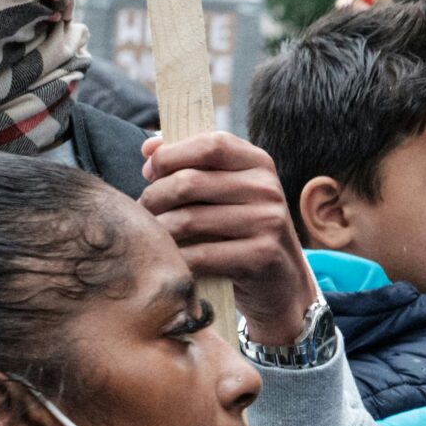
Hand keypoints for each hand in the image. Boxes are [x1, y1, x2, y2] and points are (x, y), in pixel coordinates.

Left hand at [139, 132, 318, 346]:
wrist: (281, 280)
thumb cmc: (240, 229)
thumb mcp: (226, 190)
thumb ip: (191, 164)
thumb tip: (149, 146)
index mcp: (258, 163)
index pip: (209, 145)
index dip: (171, 155)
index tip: (151, 172)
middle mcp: (267, 188)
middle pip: (189, 182)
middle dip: (154, 197)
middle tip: (145, 211)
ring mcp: (267, 221)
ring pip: (188, 219)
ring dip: (159, 230)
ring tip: (155, 235)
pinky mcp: (261, 255)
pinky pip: (199, 255)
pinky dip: (177, 259)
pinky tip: (173, 260)